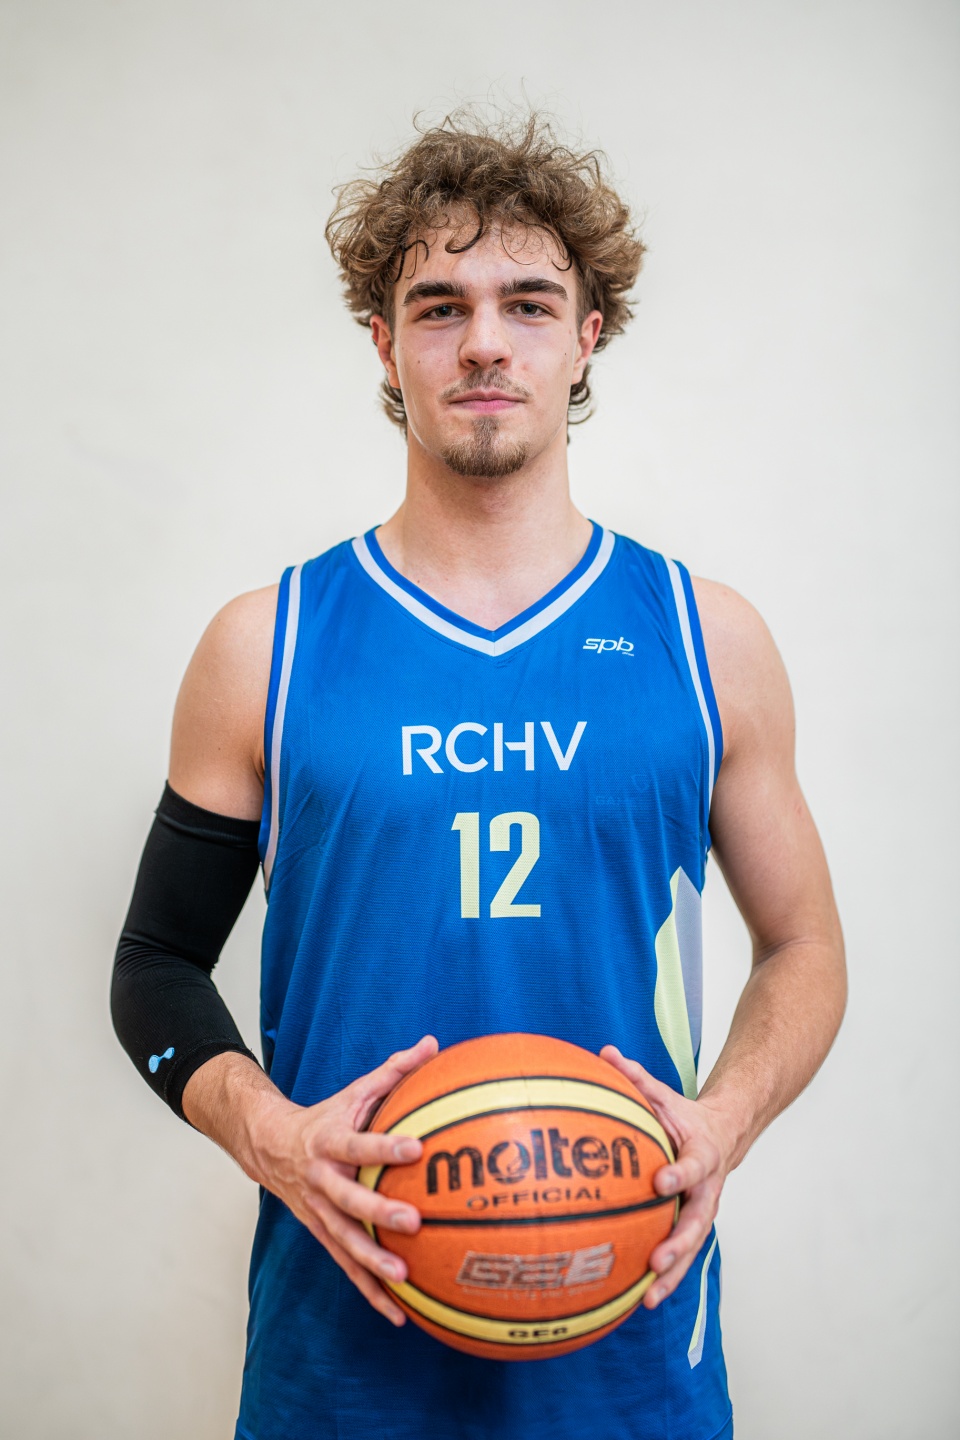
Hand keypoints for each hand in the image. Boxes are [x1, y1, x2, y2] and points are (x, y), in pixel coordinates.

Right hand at [249, 1035, 438, 1326]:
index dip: (384, 1147)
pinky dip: (370, 1292)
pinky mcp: (323, 1235)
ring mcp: (319, 1213)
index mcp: (329, 1142)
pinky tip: (399, 1315)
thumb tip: (434, 1044)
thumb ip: (395, 1071)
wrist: (270, 1146)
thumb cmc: (327, 1116)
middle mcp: (321, 1181)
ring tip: (405, 1280)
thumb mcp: (356, 1091)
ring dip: (373, 1264)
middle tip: (413, 1222)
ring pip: (345, 1242)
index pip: (358, 1144)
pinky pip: (347, 1268)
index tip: (415, 1149)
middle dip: (379, 1214)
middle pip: (349, 1201)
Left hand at [600, 1044, 734, 1308]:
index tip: (658, 1183)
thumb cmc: (684, 1116)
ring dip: (672, 1275)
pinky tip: (637, 1300)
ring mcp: (701, 1212)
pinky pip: (679, 1256)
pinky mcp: (691, 1228)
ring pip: (690, 1249)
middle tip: (656, 1261)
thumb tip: (604, 1051)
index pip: (692, 1166)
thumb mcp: (664, 1095)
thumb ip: (637, 1077)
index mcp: (702, 1154)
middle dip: (678, 1244)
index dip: (678, 1175)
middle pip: (696, 1222)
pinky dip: (663, 1279)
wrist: (724, 1135)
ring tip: (647, 1299)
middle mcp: (707, 1189)